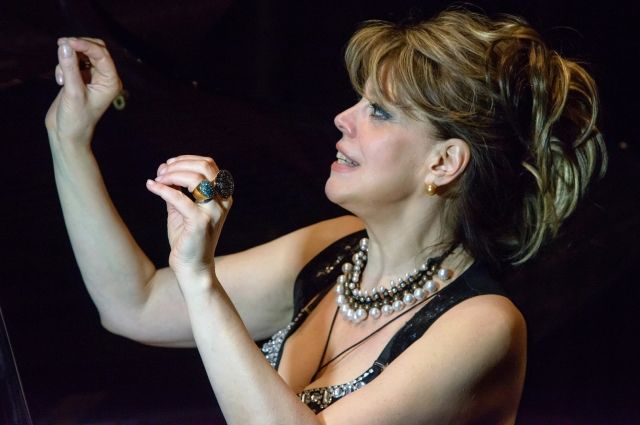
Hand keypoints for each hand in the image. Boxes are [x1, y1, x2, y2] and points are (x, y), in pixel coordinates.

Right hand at [45, 37, 121, 147]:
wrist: (67, 134)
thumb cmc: (76, 119)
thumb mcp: (72, 92)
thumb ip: (69, 68)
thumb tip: (65, 45)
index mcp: (110, 82)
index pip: (102, 54)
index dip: (85, 45)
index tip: (67, 42)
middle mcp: (104, 78)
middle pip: (95, 49)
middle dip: (78, 46)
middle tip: (61, 44)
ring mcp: (92, 78)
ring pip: (83, 54)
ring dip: (69, 57)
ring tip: (61, 76)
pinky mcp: (80, 79)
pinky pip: (73, 62)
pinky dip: (64, 65)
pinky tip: (60, 81)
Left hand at [146, 155, 231, 288]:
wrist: (192, 266)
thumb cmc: (187, 237)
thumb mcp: (182, 208)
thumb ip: (176, 189)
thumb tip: (164, 167)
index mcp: (222, 196)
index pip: (209, 165)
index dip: (187, 160)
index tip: (168, 164)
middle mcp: (222, 201)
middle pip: (205, 167)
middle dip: (180, 164)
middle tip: (162, 171)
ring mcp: (213, 211)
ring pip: (195, 178)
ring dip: (172, 174)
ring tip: (158, 179)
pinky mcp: (200, 222)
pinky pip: (179, 198)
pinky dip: (162, 189)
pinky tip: (151, 186)